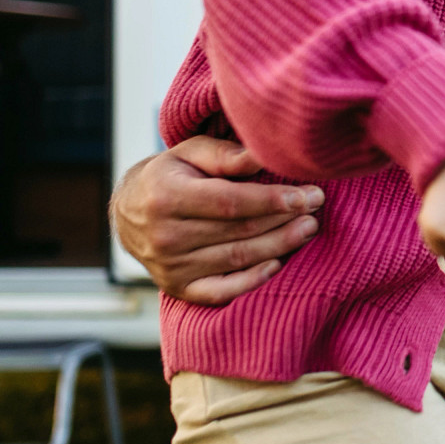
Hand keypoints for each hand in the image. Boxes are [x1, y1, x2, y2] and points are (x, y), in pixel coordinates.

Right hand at [110, 137, 324, 305]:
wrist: (128, 212)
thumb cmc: (169, 175)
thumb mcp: (189, 153)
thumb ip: (226, 154)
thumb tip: (264, 153)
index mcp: (166, 197)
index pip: (231, 202)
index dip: (273, 200)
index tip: (308, 195)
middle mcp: (165, 236)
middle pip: (239, 231)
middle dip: (284, 220)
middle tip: (316, 209)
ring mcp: (170, 267)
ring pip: (237, 258)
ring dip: (279, 245)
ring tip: (307, 229)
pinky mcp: (178, 288)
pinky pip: (221, 291)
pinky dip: (252, 280)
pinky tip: (277, 264)